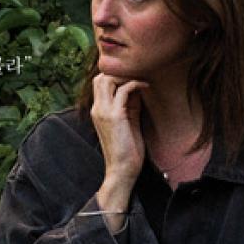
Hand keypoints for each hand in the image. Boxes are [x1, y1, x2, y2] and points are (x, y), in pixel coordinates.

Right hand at [91, 73, 148, 227]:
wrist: (122, 170)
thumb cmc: (128, 150)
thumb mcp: (128, 122)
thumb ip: (130, 106)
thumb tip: (138, 89)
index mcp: (98, 111)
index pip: (99, 83)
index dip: (115, 77)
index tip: (133, 78)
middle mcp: (97, 109)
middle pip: (100, 78)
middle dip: (118, 73)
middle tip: (137, 76)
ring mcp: (103, 112)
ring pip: (107, 79)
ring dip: (125, 76)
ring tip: (141, 80)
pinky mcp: (114, 116)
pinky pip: (123, 91)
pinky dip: (135, 84)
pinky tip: (146, 87)